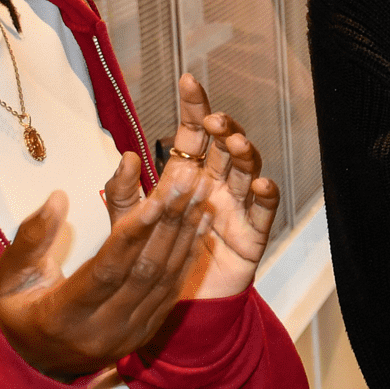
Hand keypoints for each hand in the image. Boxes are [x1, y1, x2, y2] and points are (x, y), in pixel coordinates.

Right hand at [0, 150, 213, 380]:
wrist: (39, 363)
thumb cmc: (21, 309)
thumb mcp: (12, 275)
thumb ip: (31, 237)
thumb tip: (57, 197)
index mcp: (62, 316)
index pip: (107, 270)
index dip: (133, 233)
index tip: (157, 196)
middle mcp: (101, 330)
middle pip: (144, 271)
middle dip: (170, 221)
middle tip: (190, 178)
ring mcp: (128, 334)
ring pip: (165, 279)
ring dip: (186, 231)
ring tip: (201, 188)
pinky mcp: (146, 332)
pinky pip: (172, 290)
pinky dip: (187, 252)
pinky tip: (200, 220)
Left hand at [102, 74, 280, 301]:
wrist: (168, 307)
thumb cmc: (153, 259)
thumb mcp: (129, 226)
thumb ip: (123, 194)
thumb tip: (127, 156)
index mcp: (188, 177)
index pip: (193, 136)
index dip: (193, 108)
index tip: (187, 81)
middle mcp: (215, 186)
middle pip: (224, 146)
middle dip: (222, 128)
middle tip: (212, 120)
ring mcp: (235, 208)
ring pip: (247, 170)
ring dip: (244, 153)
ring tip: (234, 143)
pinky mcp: (251, 235)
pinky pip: (264, 211)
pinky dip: (266, 195)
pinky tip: (260, 184)